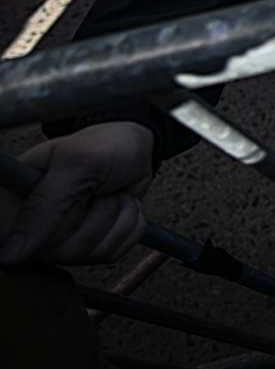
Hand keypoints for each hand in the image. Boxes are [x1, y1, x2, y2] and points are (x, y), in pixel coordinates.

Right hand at [0, 122, 153, 264]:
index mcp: (16, 201)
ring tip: (111, 193)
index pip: (17, 244)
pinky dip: (129, 226)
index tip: (77, 198)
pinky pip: (115, 253)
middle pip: (63, 253)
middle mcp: (35, 227)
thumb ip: (43, 206)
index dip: (57, 224)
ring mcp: (63, 240)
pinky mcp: (91, 246)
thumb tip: (10, 255)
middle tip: (98, 188)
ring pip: (92, 254)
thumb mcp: (74, 164)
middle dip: (96, 216)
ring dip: (117, 218)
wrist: (134, 147)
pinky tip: (121, 206)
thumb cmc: (102, 146)